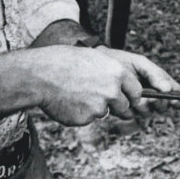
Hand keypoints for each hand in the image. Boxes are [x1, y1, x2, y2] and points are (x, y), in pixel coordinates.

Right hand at [24, 46, 166, 125]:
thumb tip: (122, 84)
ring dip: (95, 107)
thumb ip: (112, 73)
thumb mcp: (95, 59)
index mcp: (118, 73)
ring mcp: (99, 107)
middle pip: (124, 106)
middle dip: (115, 104)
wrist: (42, 75)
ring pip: (104, 112)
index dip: (132, 95)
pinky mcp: (86, 119)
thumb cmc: (65, 62)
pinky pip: (88, 118)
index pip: (137, 91)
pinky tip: (68, 101)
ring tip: (77, 93)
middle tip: (98, 96)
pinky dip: (80, 113)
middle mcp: (112, 91)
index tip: (128, 98)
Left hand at [92, 47, 179, 116]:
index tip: (175, 100)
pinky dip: (128, 110)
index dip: (176, 97)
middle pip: (162, 106)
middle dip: (157, 102)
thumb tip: (168, 89)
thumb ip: (155, 74)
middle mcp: (150, 96)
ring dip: (142, 106)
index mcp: (157, 82)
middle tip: (149, 96)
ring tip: (133, 96)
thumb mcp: (140, 63)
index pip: (173, 91)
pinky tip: (123, 101)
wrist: (97, 64)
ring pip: (147, 113)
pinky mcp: (124, 113)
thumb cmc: (120, 62)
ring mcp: (137, 106)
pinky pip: (131, 117)